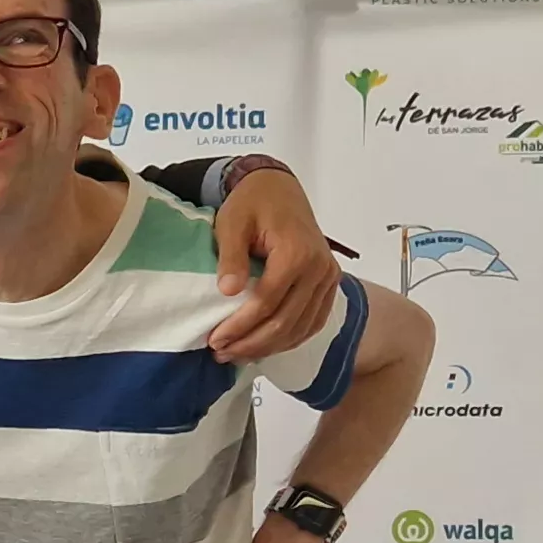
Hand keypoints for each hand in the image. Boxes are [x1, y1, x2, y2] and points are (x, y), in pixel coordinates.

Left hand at [208, 167, 340, 361]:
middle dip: (251, 343)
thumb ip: (231, 257)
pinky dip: (290, 338)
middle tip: (221, 353)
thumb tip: (229, 291)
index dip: (239, 327)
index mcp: (296, 252)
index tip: (214, 339)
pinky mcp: (328, 283)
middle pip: (285, 321)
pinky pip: (312, 321)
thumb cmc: (253, 203)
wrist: (278, 189)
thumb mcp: (232, 223)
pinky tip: (266, 346)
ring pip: (300, 327)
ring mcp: (328, 277)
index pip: (266, 303)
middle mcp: (319, 268)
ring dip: (269, 347)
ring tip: (238, 354)